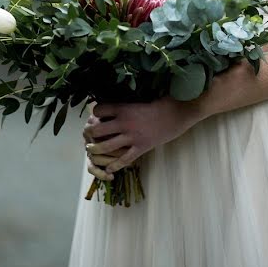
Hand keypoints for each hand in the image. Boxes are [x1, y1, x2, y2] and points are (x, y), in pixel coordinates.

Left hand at [83, 96, 203, 174]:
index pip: (99, 110)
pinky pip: (124, 159)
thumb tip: (115, 101)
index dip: (95, 112)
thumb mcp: (142, 97)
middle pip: (97, 129)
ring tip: (91, 149)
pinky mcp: (142, 148)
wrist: (180, 112)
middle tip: (88, 133)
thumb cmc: (163, 101)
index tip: (95, 115)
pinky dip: (114, 165)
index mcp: (124, 108)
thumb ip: (128, 101)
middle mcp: (125, 123)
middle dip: (90, 132)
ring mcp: (132, 137)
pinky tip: (108, 169)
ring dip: (96, 149)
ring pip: (106, 146)